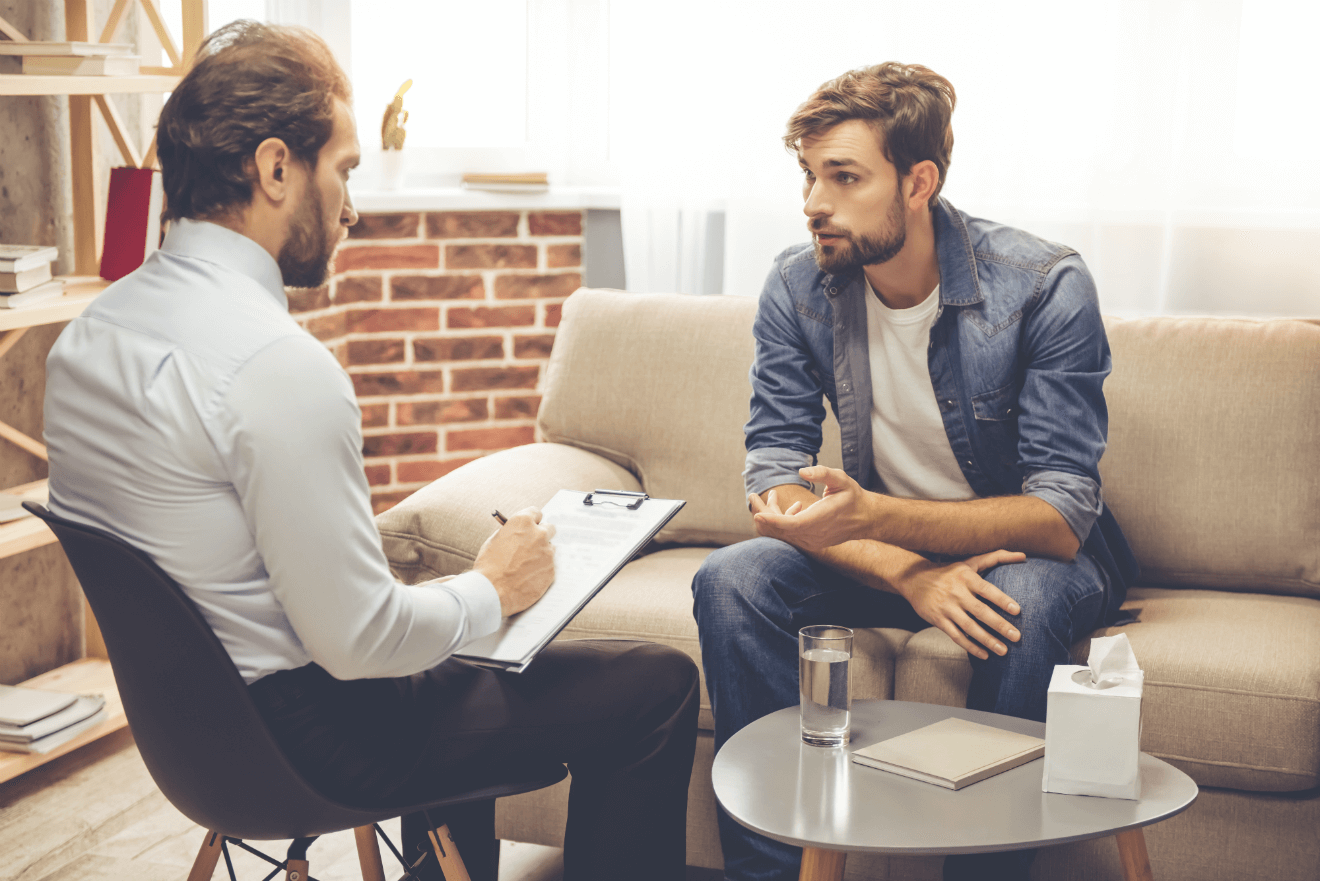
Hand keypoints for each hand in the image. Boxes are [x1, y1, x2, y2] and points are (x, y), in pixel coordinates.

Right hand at [474, 506, 555, 615]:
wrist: (492, 591)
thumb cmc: (489, 567)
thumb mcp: (494, 540)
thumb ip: (510, 532)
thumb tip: (518, 532)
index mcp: (522, 522)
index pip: (535, 512)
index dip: (532, 520)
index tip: (531, 525)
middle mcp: (539, 534)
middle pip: (549, 528)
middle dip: (541, 535)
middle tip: (533, 544)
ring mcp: (547, 553)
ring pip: (550, 548)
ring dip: (542, 553)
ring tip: (526, 565)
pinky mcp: (552, 570)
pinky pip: (550, 566)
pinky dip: (542, 569)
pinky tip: (528, 576)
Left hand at [751, 466, 876, 551]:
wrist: (866, 518)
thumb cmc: (852, 497)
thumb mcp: (841, 479)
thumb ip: (823, 473)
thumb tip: (802, 471)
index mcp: (819, 520)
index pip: (791, 525)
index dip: (772, 520)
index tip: (756, 514)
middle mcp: (814, 535)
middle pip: (781, 529)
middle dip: (764, 513)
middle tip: (752, 496)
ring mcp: (812, 542)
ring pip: (784, 534)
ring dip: (772, 517)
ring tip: (771, 497)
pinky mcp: (811, 543)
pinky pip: (790, 535)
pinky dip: (782, 522)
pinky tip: (794, 506)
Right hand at [896, 549, 1025, 659]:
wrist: (914, 578)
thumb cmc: (950, 571)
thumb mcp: (970, 562)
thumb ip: (997, 557)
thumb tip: (1024, 555)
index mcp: (966, 577)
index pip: (986, 590)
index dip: (1002, 600)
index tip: (1017, 611)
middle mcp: (956, 593)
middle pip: (980, 611)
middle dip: (999, 625)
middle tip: (1017, 637)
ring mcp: (946, 608)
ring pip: (969, 627)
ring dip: (987, 640)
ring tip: (1003, 651)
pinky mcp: (938, 620)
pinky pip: (956, 636)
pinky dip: (970, 647)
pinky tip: (984, 655)